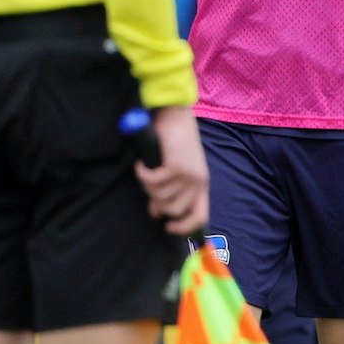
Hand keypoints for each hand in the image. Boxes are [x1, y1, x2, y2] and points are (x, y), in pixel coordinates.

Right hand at [137, 106, 208, 233]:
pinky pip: (152, 181)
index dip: (184, 228)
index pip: (200, 216)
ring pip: (159, 197)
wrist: (176, 116)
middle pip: (172, 210)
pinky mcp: (176, 167)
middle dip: (156, 202)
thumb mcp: (178, 170)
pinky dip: (142, 173)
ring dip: (148, 186)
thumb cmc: (175, 142)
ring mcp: (188, 175)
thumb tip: (157, 212)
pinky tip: (142, 164)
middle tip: (149, 186)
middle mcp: (198, 182)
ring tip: (147, 170)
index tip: (168, 227)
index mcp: (201, 184)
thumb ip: (171, 190)